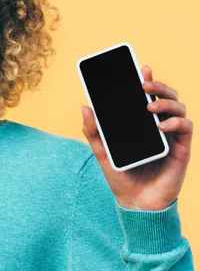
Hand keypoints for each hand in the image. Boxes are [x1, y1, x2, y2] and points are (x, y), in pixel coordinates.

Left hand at [81, 65, 192, 210]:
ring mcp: (171, 136)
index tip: (141, 68)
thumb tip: (85, 106)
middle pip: (166, 96)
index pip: (147, 95)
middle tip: (144, 84)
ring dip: (166, 102)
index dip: (147, 80)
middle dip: (158, 85)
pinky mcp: (181, 149)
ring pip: (179, 107)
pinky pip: (186, 128)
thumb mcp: (101, 150)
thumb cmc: (120, 175)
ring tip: (150, 106)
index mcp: (141, 122)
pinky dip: (176, 123)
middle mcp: (158, 125)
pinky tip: (162, 126)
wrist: (134, 202)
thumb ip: (92, 130)